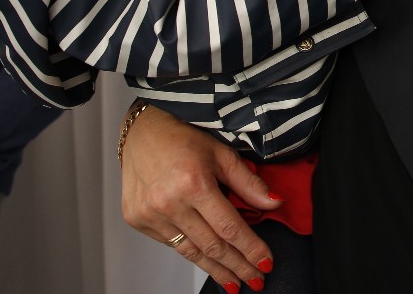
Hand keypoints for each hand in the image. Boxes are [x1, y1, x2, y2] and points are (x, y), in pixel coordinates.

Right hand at [120, 104, 279, 291]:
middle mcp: (169, 203)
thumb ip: (248, 182)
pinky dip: (192, 254)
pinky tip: (208, 262)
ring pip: (191, 252)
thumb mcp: (222, 154)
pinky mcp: (138, 221)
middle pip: (212, 245)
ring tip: (235, 283)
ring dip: (216, 270)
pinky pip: (172, 244)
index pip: (229, 227)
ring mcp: (150, 215)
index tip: (266, 263)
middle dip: (238, 266)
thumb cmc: (183, 139)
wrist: (142, 134)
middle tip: (256, 280)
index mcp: (194, 183)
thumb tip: (274, 203)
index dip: (250, 248)